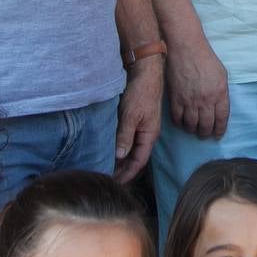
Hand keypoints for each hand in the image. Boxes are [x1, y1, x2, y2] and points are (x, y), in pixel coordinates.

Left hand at [113, 55, 162, 180]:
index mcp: (149, 135)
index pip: (139, 162)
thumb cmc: (141, 93)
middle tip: (107, 178)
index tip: (115, 183)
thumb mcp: (131, 116)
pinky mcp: (136, 121)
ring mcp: (142, 128)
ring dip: (121, 160)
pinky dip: (120, 148)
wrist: (146, 73)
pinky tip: (110, 150)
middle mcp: (147, 134)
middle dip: (123, 170)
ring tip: (107, 167)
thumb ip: (125, 136)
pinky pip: (128, 140)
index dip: (128, 174)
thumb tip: (119, 156)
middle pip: (136, 158)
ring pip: (131, 150)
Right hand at [165, 37, 228, 138]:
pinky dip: (179, 124)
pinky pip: (177, 118)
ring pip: (191, 125)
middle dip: (205, 133)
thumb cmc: (206, 59)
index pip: (221, 119)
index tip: (217, 135)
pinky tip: (181, 122)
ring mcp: (190, 101)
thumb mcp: (222, 75)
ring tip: (193, 130)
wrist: (186, 50)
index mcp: (220, 94)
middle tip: (204, 135)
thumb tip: (219, 105)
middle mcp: (205, 101)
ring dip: (192, 130)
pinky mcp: (175, 99)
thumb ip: (221, 92)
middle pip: (206, 126)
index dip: (220, 130)